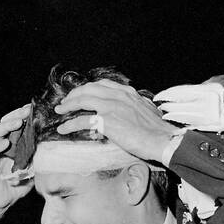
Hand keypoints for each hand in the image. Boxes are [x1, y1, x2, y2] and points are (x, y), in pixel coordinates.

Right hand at [0, 104, 34, 219]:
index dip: (22, 116)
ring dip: (7, 126)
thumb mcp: (33, 167)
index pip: (16, 125)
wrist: (5, 200)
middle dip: (15, 116)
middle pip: (6, 124)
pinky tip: (5, 143)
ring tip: (17, 123)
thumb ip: (37, 156)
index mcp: (14, 143)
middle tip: (25, 112)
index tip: (31, 109)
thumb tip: (49, 143)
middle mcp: (3, 145)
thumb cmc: (18, 183)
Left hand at [53, 79, 180, 163]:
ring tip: (60, 111)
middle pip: (89, 88)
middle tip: (65, 102)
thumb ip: (135, 107)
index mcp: (128, 93)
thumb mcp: (147, 111)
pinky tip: (63, 129)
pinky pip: (81, 120)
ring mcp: (112, 106)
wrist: (163, 140)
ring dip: (68, 105)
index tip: (81, 94)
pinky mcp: (107, 120)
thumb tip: (129, 112)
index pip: (103, 84)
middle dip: (74, 94)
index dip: (88, 88)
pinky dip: (69, 124)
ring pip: (82, 100)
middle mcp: (119, 96)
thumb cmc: (158, 131)